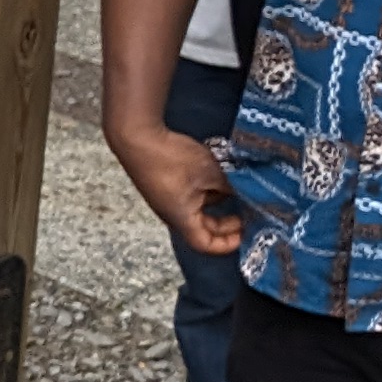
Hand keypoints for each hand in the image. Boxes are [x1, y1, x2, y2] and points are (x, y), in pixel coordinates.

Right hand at [108, 120, 245, 256]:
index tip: (245, 232)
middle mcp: (172, 213)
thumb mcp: (210, 172)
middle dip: (226, 223)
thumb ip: (230, 186)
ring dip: (216, 202)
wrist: (136, 136)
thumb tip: (245, 192)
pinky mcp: (162, 182)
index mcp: (182, 218)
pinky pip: (189, 194)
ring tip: (234, 188)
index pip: (205, 244)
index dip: (227, 243)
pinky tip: (215, 174)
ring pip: (197, 209)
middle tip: (246, 212)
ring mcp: (166, 197)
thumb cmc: (172, 159)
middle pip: (202, 228)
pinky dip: (205, 189)